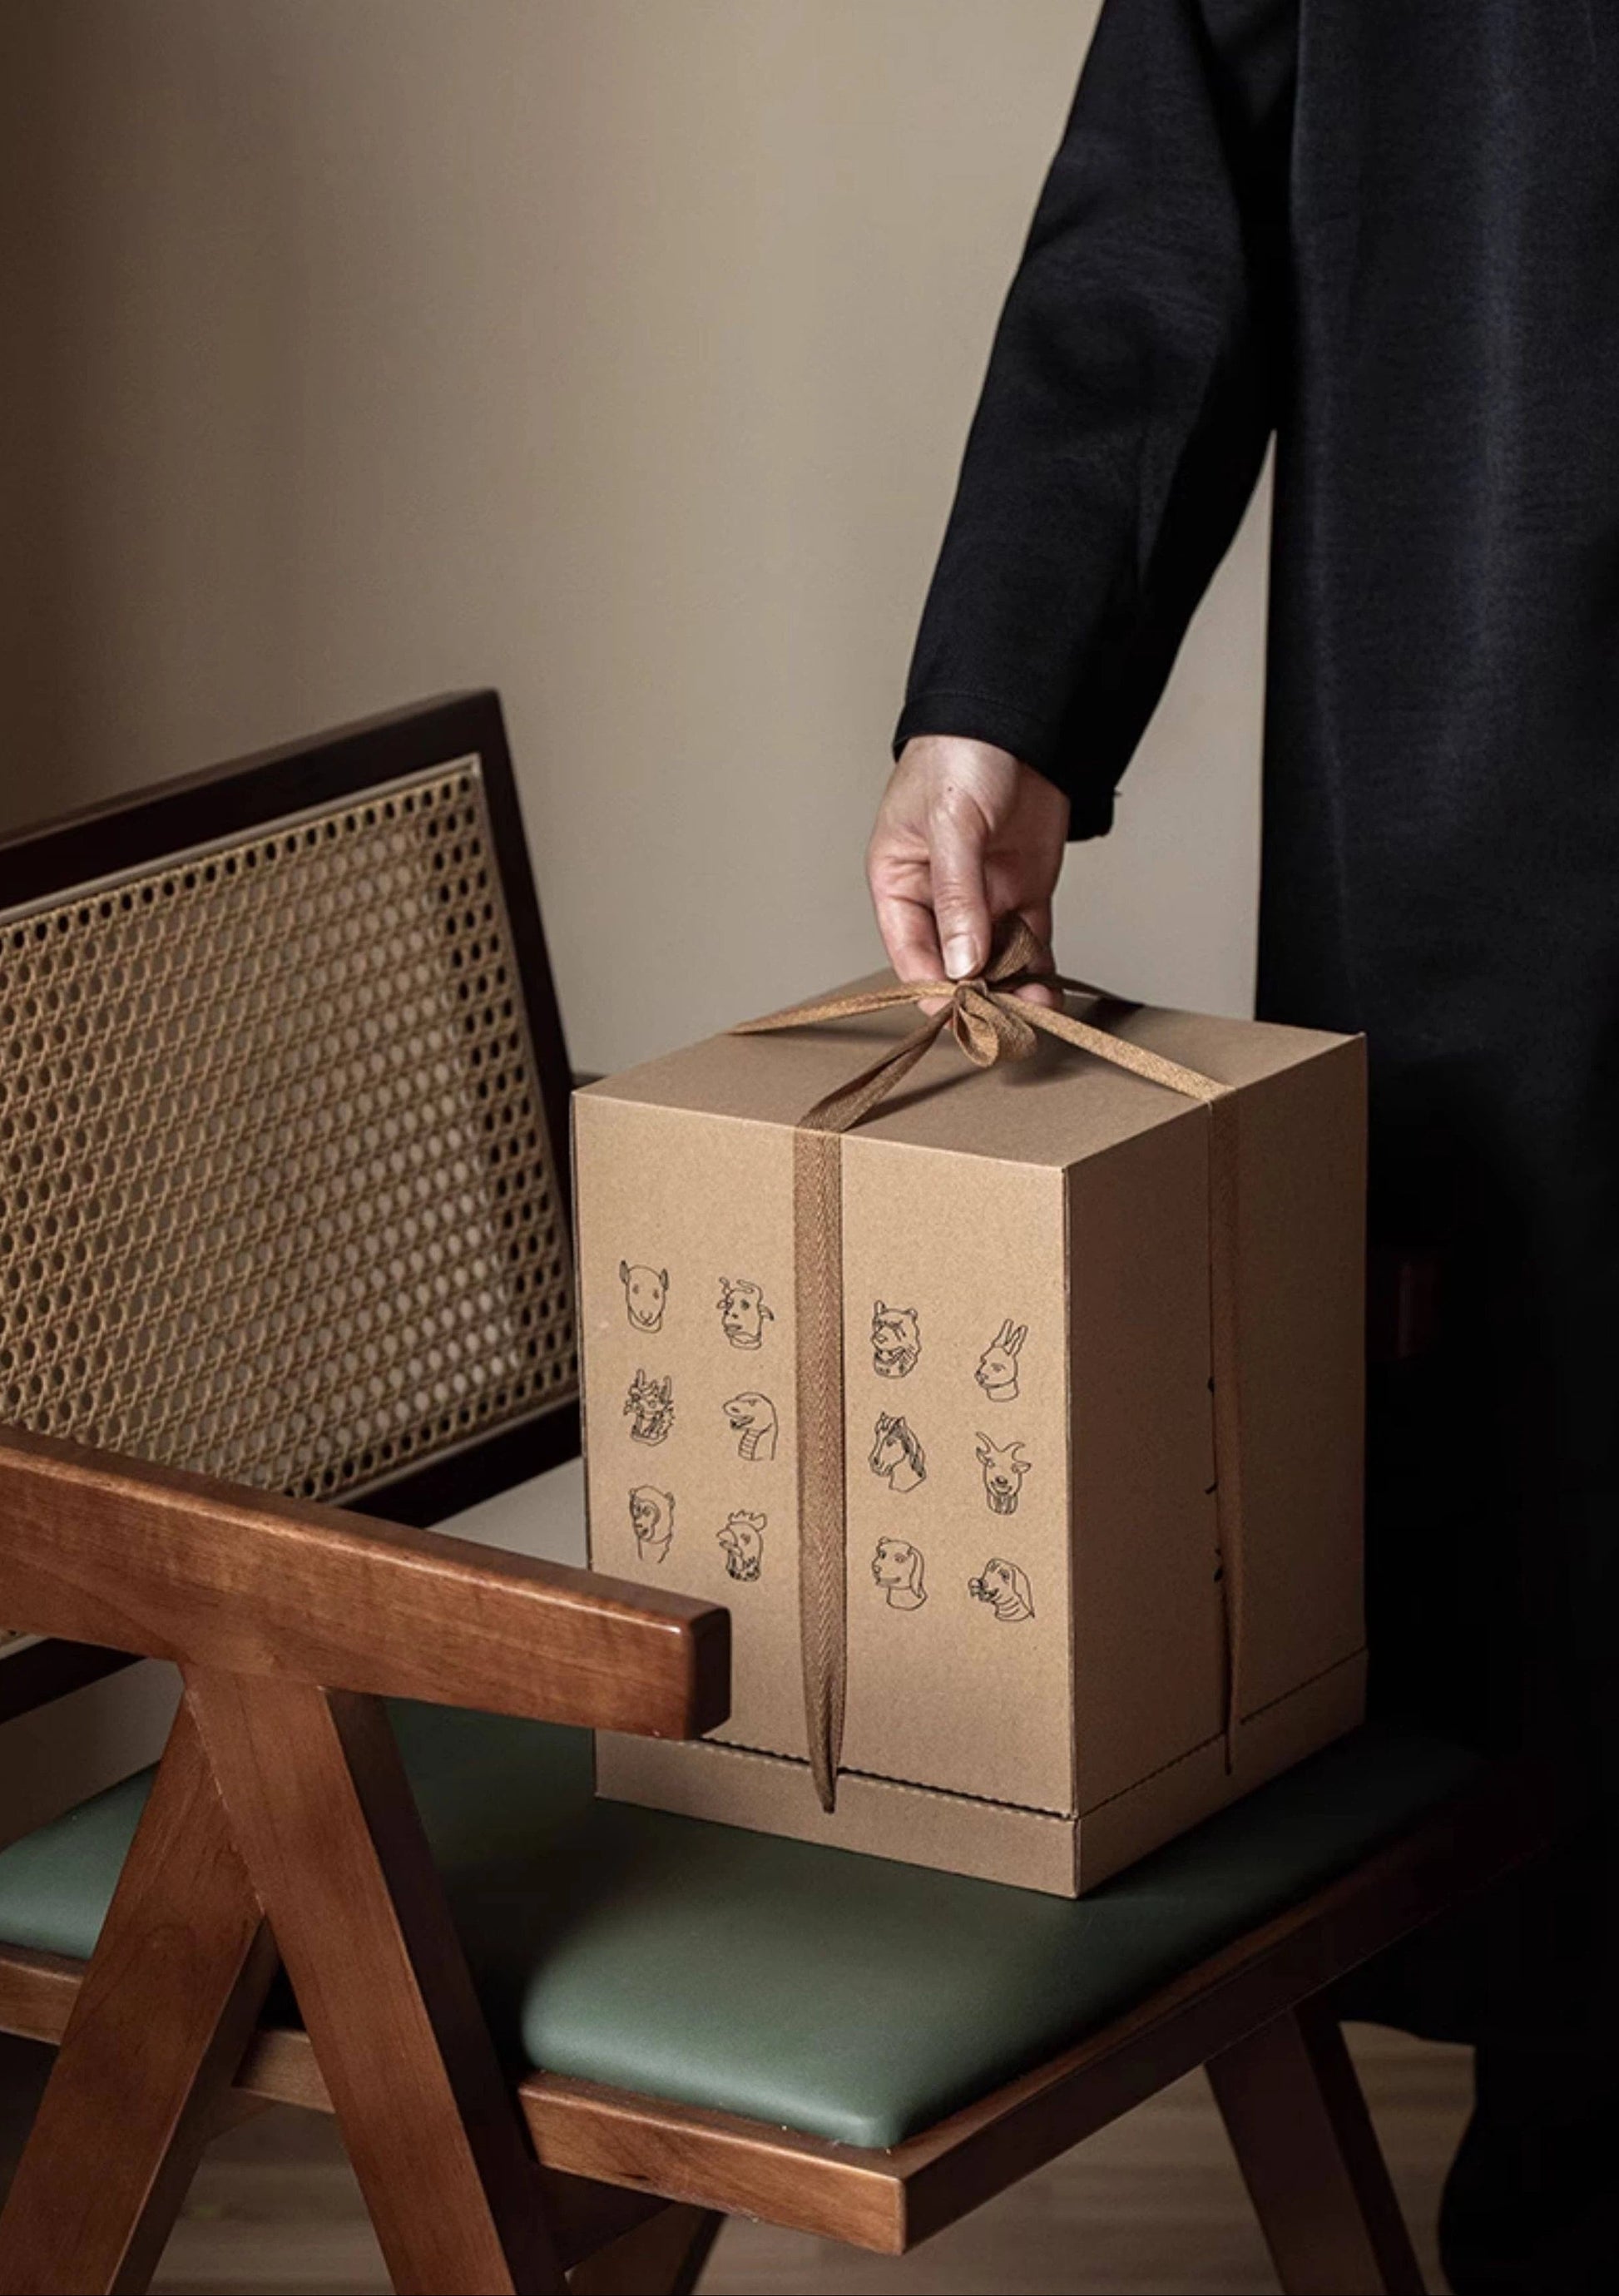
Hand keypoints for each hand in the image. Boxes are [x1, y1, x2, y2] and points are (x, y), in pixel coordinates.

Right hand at [866, 736, 1069, 1006]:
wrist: (1020, 716)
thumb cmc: (963, 754)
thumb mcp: (952, 825)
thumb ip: (958, 896)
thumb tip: (961, 965)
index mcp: (898, 881)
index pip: (909, 951)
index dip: (932, 986)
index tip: (960, 1014)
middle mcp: (938, 898)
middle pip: (953, 964)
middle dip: (978, 995)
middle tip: (1004, 1024)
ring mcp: (984, 898)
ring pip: (995, 961)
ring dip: (1013, 989)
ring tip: (1034, 1011)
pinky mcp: (1024, 894)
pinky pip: (1030, 945)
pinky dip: (1040, 971)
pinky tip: (1048, 994)